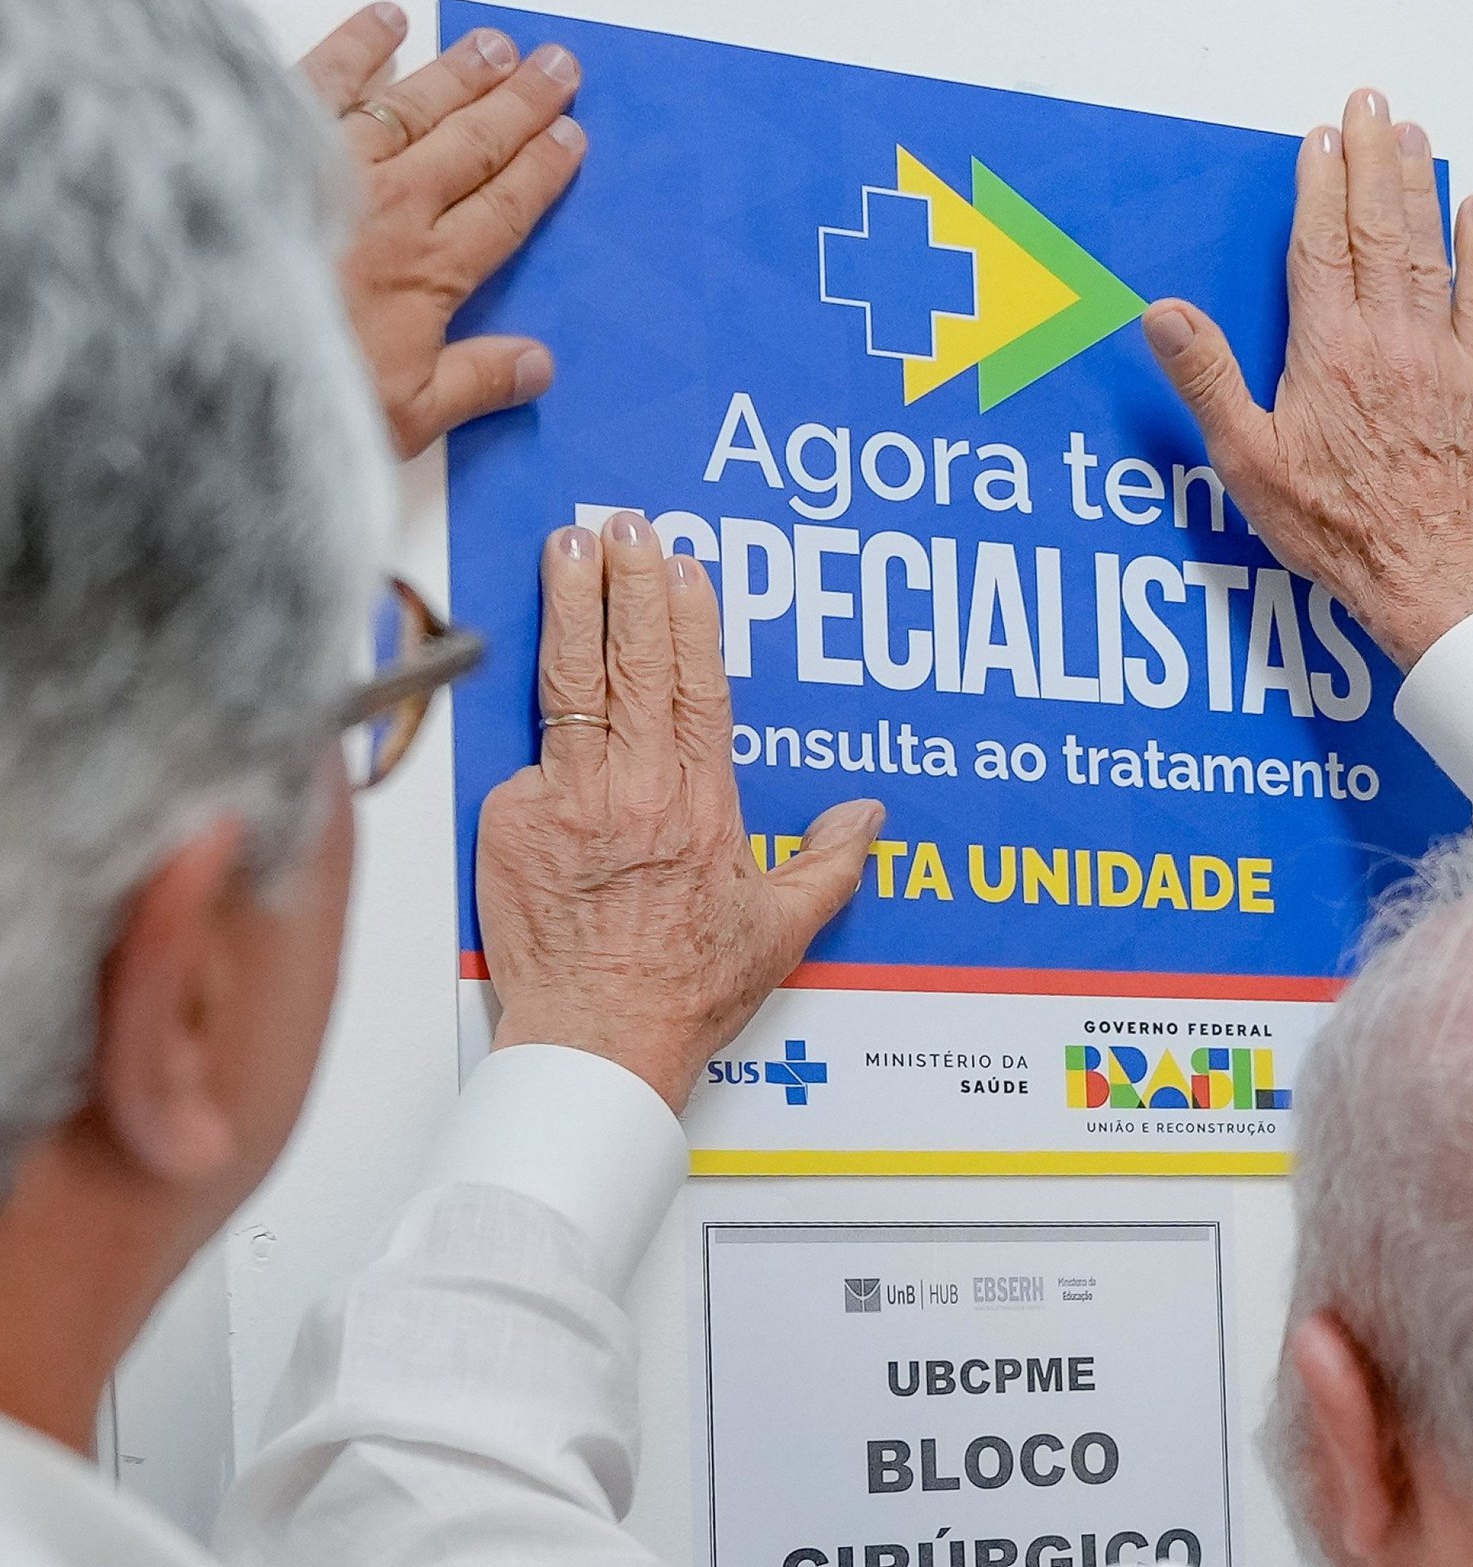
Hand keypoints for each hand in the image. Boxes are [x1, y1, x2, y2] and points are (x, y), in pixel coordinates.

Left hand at [299, 3, 585, 458]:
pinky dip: (360, 42)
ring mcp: (339, 162)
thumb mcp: (407, 414)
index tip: (570, 135)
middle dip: (521, 103)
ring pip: (417, 103)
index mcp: (432, 269)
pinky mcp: (276, 135)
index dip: (543, 169)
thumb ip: (477, 382)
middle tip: (556, 66)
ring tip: (497, 45)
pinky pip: (330, 75)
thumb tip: (539, 366)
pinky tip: (388, 20)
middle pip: (474, 143)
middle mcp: (396, 202)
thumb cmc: (303, 385)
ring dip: (462, 70)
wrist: (204, 346)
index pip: (505, 208)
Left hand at [477, 514, 883, 1113]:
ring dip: (570, 607)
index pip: (696, 683)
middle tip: (620, 525)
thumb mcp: (780, 931)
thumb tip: (866, 819)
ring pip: (569, 682)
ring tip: (566, 548)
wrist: (599, 1041)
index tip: (682, 566)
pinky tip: (518, 668)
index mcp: (702, 804)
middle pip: (631, 660)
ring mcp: (567, 800)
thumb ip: (830, 864)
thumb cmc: (680, 993)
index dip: (688, 616)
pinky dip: (527, 726)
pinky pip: (522, 762)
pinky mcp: (512, 824)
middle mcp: (635, 788)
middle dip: (626, 582)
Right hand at [1143, 88, 1472, 669]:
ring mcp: (1439, 353)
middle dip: (1371, 160)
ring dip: (1419, 185)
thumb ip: (1208, 378)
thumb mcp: (1246, 459)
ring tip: (1410, 134)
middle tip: (1368, 105)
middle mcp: (1387, 337)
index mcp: (1327, 351)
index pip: (1321, 246)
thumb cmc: (1331, 524)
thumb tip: (1164, 315)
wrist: (1418, 566)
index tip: (1318, 140)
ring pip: (1428, 248)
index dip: (1319, 187)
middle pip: (1378, 228)